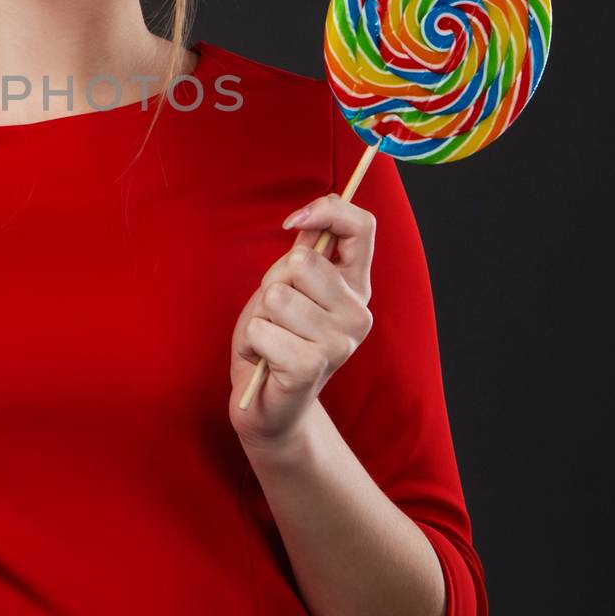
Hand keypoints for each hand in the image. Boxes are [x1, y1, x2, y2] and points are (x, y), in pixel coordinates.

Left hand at [228, 192, 375, 456]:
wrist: (266, 403)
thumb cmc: (275, 338)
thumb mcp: (287, 287)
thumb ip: (303, 253)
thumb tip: (309, 216)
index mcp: (356, 287)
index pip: (362, 227)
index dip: (326, 211)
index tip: (292, 224)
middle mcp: (359, 313)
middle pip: (302, 262)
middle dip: (273, 282)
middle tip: (274, 314)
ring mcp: (340, 342)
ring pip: (277, 297)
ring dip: (260, 316)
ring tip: (271, 337)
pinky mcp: (312, 367)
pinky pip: (263, 330)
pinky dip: (252, 342)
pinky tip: (266, 359)